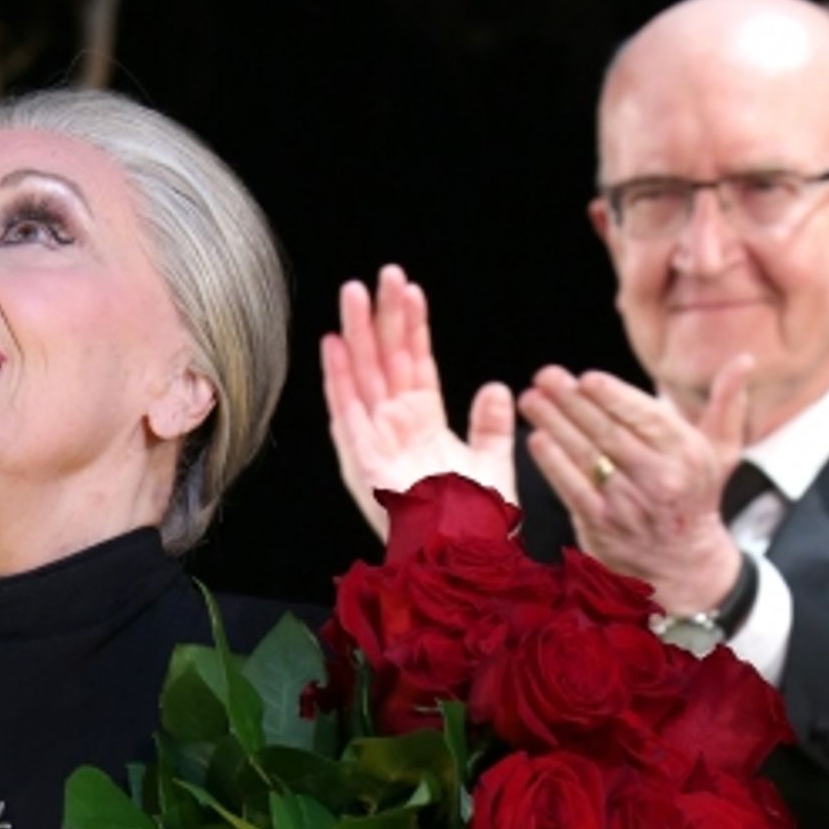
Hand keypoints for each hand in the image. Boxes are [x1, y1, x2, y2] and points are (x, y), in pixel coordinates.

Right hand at [322, 264, 517, 540]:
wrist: (462, 554)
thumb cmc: (474, 522)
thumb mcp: (492, 465)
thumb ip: (490, 426)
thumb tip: (495, 388)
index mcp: (423, 425)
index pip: (416, 364)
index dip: (413, 327)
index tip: (411, 291)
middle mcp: (395, 429)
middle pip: (386, 361)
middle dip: (382, 317)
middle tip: (382, 274)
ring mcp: (375, 442)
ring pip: (364, 376)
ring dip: (357, 334)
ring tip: (353, 291)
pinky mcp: (361, 460)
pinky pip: (345, 411)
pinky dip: (337, 378)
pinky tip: (333, 343)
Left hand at [518, 354, 753, 614]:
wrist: (685, 563)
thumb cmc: (696, 494)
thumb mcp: (720, 450)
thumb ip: (726, 403)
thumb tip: (744, 359)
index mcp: (687, 455)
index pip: (646, 418)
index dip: (614, 397)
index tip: (586, 377)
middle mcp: (660, 480)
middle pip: (609, 434)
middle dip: (573, 402)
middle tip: (545, 375)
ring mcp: (629, 505)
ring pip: (586, 458)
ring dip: (554, 425)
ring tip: (531, 399)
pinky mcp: (603, 526)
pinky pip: (573, 489)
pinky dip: (553, 464)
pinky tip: (537, 439)